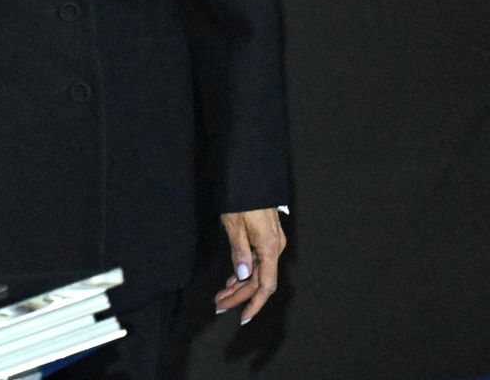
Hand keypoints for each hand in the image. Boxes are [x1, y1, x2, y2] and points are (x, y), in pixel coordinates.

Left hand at [214, 207, 285, 324]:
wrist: (250, 176)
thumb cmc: (241, 198)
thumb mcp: (235, 225)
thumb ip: (239, 251)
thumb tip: (242, 276)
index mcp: (269, 248)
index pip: (265, 285)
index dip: (254, 303)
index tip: (242, 318)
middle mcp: (274, 248)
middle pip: (259, 281)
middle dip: (239, 296)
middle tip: (218, 306)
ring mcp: (271, 243)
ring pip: (257, 272)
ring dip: (239, 286)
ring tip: (221, 297)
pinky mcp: (266, 238)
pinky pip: (257, 262)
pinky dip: (244, 272)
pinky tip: (232, 280)